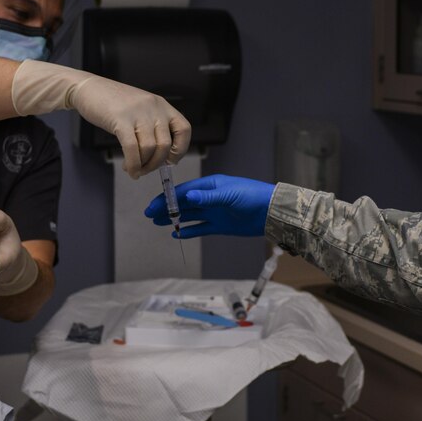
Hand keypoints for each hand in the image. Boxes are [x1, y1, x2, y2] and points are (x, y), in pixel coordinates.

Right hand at [10, 60, 190, 177]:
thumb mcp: (141, 109)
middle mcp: (154, 107)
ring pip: (150, 149)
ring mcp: (138, 113)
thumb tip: (160, 157)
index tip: (170, 160)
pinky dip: (133, 164)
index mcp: (162, 105)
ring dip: (143, 165)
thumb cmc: (113, 102)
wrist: (89, 88)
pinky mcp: (120, 120)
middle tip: (145, 170)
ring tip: (134, 169)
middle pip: (165, 145)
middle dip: (156, 164)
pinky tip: (129, 168)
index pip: (184, 129)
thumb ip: (152, 128)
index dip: (180, 149)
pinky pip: (132, 149)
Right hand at [144, 174, 275, 237]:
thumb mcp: (229, 195)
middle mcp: (209, 198)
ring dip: (173, 219)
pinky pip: (200, 228)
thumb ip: (208, 197)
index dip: (167, 198)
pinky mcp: (220, 226)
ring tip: (157, 222)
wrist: (271, 212)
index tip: (153, 206)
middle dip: (165, 208)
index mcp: (210, 186)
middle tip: (149, 215)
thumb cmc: (253, 196)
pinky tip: (176, 234)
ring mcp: (214, 212)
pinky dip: (188, 231)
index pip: (183, 191)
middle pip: (183, 203)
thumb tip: (188, 195)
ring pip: (189, 215)